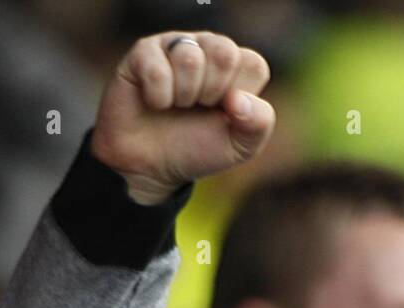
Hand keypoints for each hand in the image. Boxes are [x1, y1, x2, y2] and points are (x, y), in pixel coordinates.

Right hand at [90, 32, 274, 204]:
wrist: (152, 165)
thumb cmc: (198, 149)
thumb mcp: (241, 146)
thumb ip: (260, 123)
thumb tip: (238, 99)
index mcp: (237, 66)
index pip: (254, 64)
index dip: (241, 98)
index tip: (226, 113)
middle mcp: (207, 48)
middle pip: (225, 53)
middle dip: (212, 93)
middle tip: (199, 107)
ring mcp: (175, 46)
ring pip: (190, 58)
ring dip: (184, 95)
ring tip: (178, 105)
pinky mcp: (143, 51)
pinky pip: (156, 69)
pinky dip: (158, 97)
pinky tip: (154, 102)